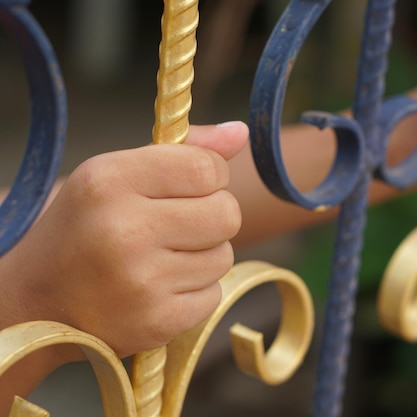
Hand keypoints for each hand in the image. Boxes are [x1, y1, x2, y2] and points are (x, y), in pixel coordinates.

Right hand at [0, 122, 247, 357]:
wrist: (37, 299)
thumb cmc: (88, 226)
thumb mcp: (118, 174)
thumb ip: (185, 151)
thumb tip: (241, 132)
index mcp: (110, 182)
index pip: (207, 169)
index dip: (213, 176)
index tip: (195, 186)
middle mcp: (124, 231)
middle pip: (227, 214)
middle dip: (214, 215)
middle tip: (182, 223)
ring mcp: (140, 282)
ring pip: (224, 256)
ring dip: (204, 255)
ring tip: (163, 257)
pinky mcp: (155, 322)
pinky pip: (213, 295)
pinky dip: (196, 291)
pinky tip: (160, 287)